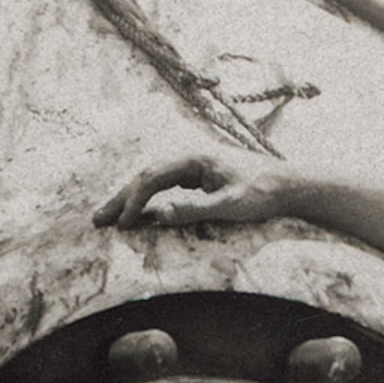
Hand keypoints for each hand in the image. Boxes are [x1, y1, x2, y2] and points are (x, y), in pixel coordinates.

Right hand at [93, 151, 286, 230]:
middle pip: (145, 176)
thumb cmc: (261, 193)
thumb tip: (159, 215)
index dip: (134, 201)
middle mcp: (189, 158)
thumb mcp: (229, 205)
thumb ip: (193, 209)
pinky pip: (163, 186)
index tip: (123, 224)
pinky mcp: (197, 177)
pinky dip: (145, 200)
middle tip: (97, 220)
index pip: (152, 178)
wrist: (286, 184)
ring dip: (129, 199)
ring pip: (151, 181)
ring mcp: (192, 167)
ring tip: (108, 218)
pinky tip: (137, 213)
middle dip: (120, 199)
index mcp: (193, 159)